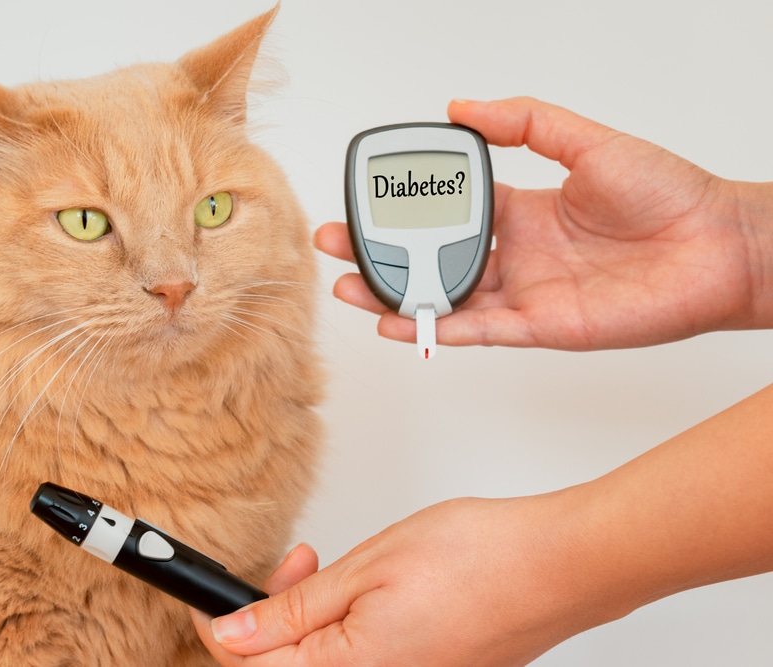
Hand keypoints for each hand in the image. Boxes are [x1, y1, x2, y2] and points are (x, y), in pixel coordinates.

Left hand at [191, 495, 607, 666]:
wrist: (559, 565)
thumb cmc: (480, 561)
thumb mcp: (367, 569)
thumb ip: (292, 612)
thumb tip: (232, 634)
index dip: (220, 628)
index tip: (212, 594)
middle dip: (271, 617)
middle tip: (296, 564)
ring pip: (322, 664)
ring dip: (310, 621)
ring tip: (335, 570)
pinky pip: (360, 663)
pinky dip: (347, 630)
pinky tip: (367, 594)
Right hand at [318, 97, 768, 349]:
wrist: (718, 245)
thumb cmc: (669, 193)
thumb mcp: (588, 141)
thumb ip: (525, 123)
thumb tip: (462, 105)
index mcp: (524, 209)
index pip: (449, 211)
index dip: (406, 210)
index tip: (368, 201)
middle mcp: (518, 253)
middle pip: (432, 259)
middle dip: (380, 255)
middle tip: (335, 245)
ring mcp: (525, 292)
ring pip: (444, 298)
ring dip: (393, 295)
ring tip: (347, 286)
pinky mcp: (540, 326)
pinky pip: (475, 329)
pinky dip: (434, 328)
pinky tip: (395, 321)